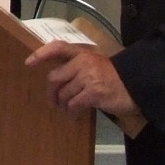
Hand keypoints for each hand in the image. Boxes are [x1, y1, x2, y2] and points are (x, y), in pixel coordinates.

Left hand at [26, 42, 145, 136]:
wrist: (136, 85)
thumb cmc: (115, 77)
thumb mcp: (96, 65)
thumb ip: (78, 68)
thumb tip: (57, 81)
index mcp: (83, 53)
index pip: (58, 47)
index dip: (41, 54)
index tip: (28, 63)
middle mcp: (84, 62)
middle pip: (55, 77)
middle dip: (51, 93)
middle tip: (53, 102)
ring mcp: (89, 77)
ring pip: (64, 94)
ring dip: (63, 105)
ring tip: (68, 110)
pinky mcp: (94, 93)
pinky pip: (74, 105)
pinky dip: (72, 113)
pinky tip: (74, 116)